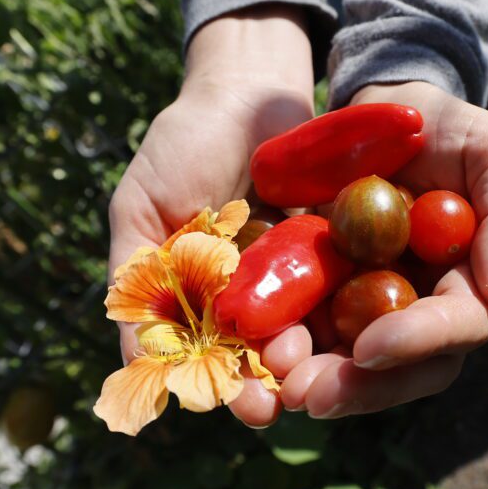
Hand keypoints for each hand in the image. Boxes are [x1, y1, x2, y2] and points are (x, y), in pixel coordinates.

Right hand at [108, 5, 315, 426]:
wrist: (250, 87)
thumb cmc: (183, 144)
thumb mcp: (141, 208)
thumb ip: (135, 277)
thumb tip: (133, 360)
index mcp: (202, 299)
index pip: (208, 356)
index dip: (219, 383)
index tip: (231, 401)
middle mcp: (250, 298)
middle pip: (259, 355)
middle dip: (267, 381)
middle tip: (276, 400)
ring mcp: (296, 279)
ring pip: (303, 332)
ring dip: (306, 359)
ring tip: (311, 374)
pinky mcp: (337, 254)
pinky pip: (343, 291)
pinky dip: (346, 315)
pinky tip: (354, 335)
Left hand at [280, 81, 487, 417]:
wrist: (369, 112)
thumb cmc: (436, 124)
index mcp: (471, 281)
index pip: (460, 326)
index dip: (419, 341)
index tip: (369, 346)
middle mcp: (426, 309)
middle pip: (407, 369)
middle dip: (361, 387)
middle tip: (309, 394)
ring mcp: (374, 312)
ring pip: (354, 369)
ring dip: (318, 383)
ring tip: (276, 387)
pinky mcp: (326, 302)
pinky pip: (308, 339)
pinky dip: (284, 351)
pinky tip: (253, 358)